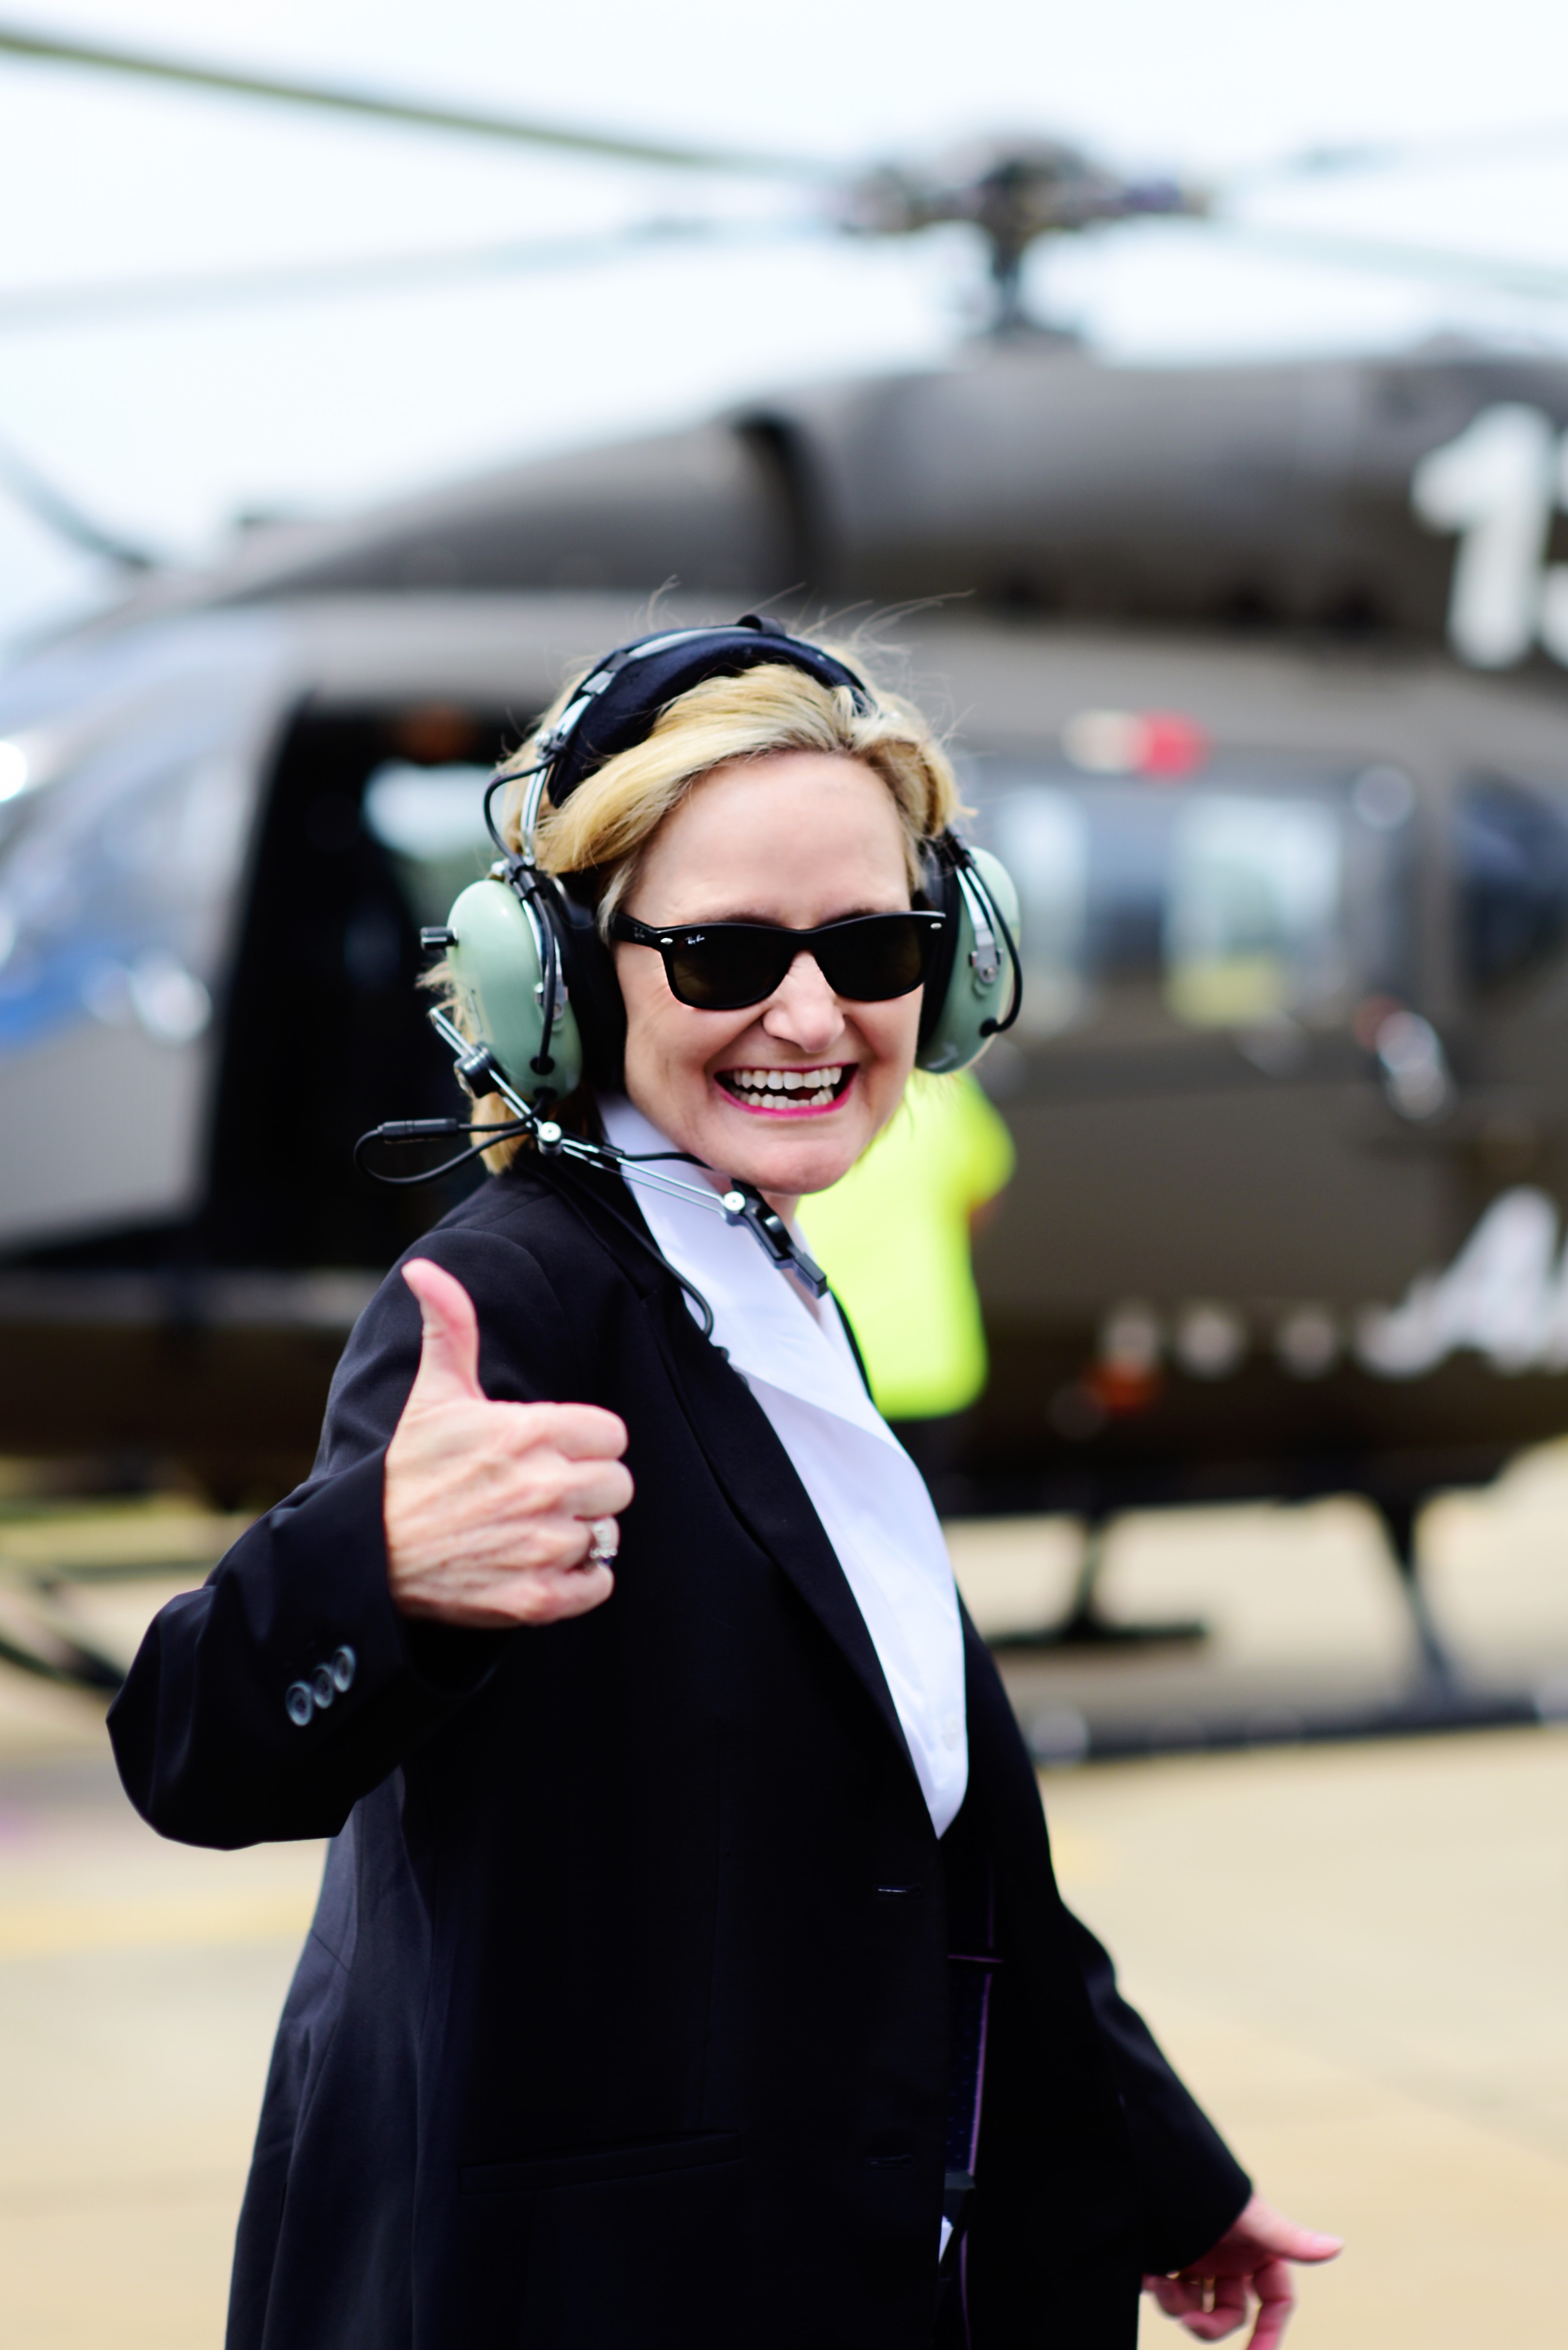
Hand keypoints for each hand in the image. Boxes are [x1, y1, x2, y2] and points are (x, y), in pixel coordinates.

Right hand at [383, 1258, 631, 1628]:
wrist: (370, 1555)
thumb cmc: (407, 1473)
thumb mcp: (433, 1394)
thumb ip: (449, 1328)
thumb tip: (426, 1269)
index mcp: (528, 1434)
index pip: (612, 1434)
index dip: (585, 1442)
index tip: (552, 1449)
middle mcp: (543, 1490)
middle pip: (618, 1485)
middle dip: (588, 1486)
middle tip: (543, 1490)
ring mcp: (542, 1547)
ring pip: (607, 1534)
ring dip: (579, 1533)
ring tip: (533, 1527)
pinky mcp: (538, 1598)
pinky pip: (600, 1584)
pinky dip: (580, 1580)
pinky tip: (541, 1563)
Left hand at [1144, 2194, 1341, 2349]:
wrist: (1154, 2158)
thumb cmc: (1208, 2181)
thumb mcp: (1247, 2215)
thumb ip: (1288, 2237)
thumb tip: (1337, 2245)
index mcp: (1256, 2250)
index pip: (1274, 2302)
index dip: (1269, 2333)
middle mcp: (1230, 2259)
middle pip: (1231, 2314)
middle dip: (1211, 2324)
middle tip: (1190, 2318)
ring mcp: (1200, 2259)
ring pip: (1197, 2307)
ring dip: (1179, 2306)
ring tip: (1160, 2285)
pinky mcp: (1170, 2256)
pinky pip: (1169, 2290)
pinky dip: (1160, 2290)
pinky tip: (1149, 2278)